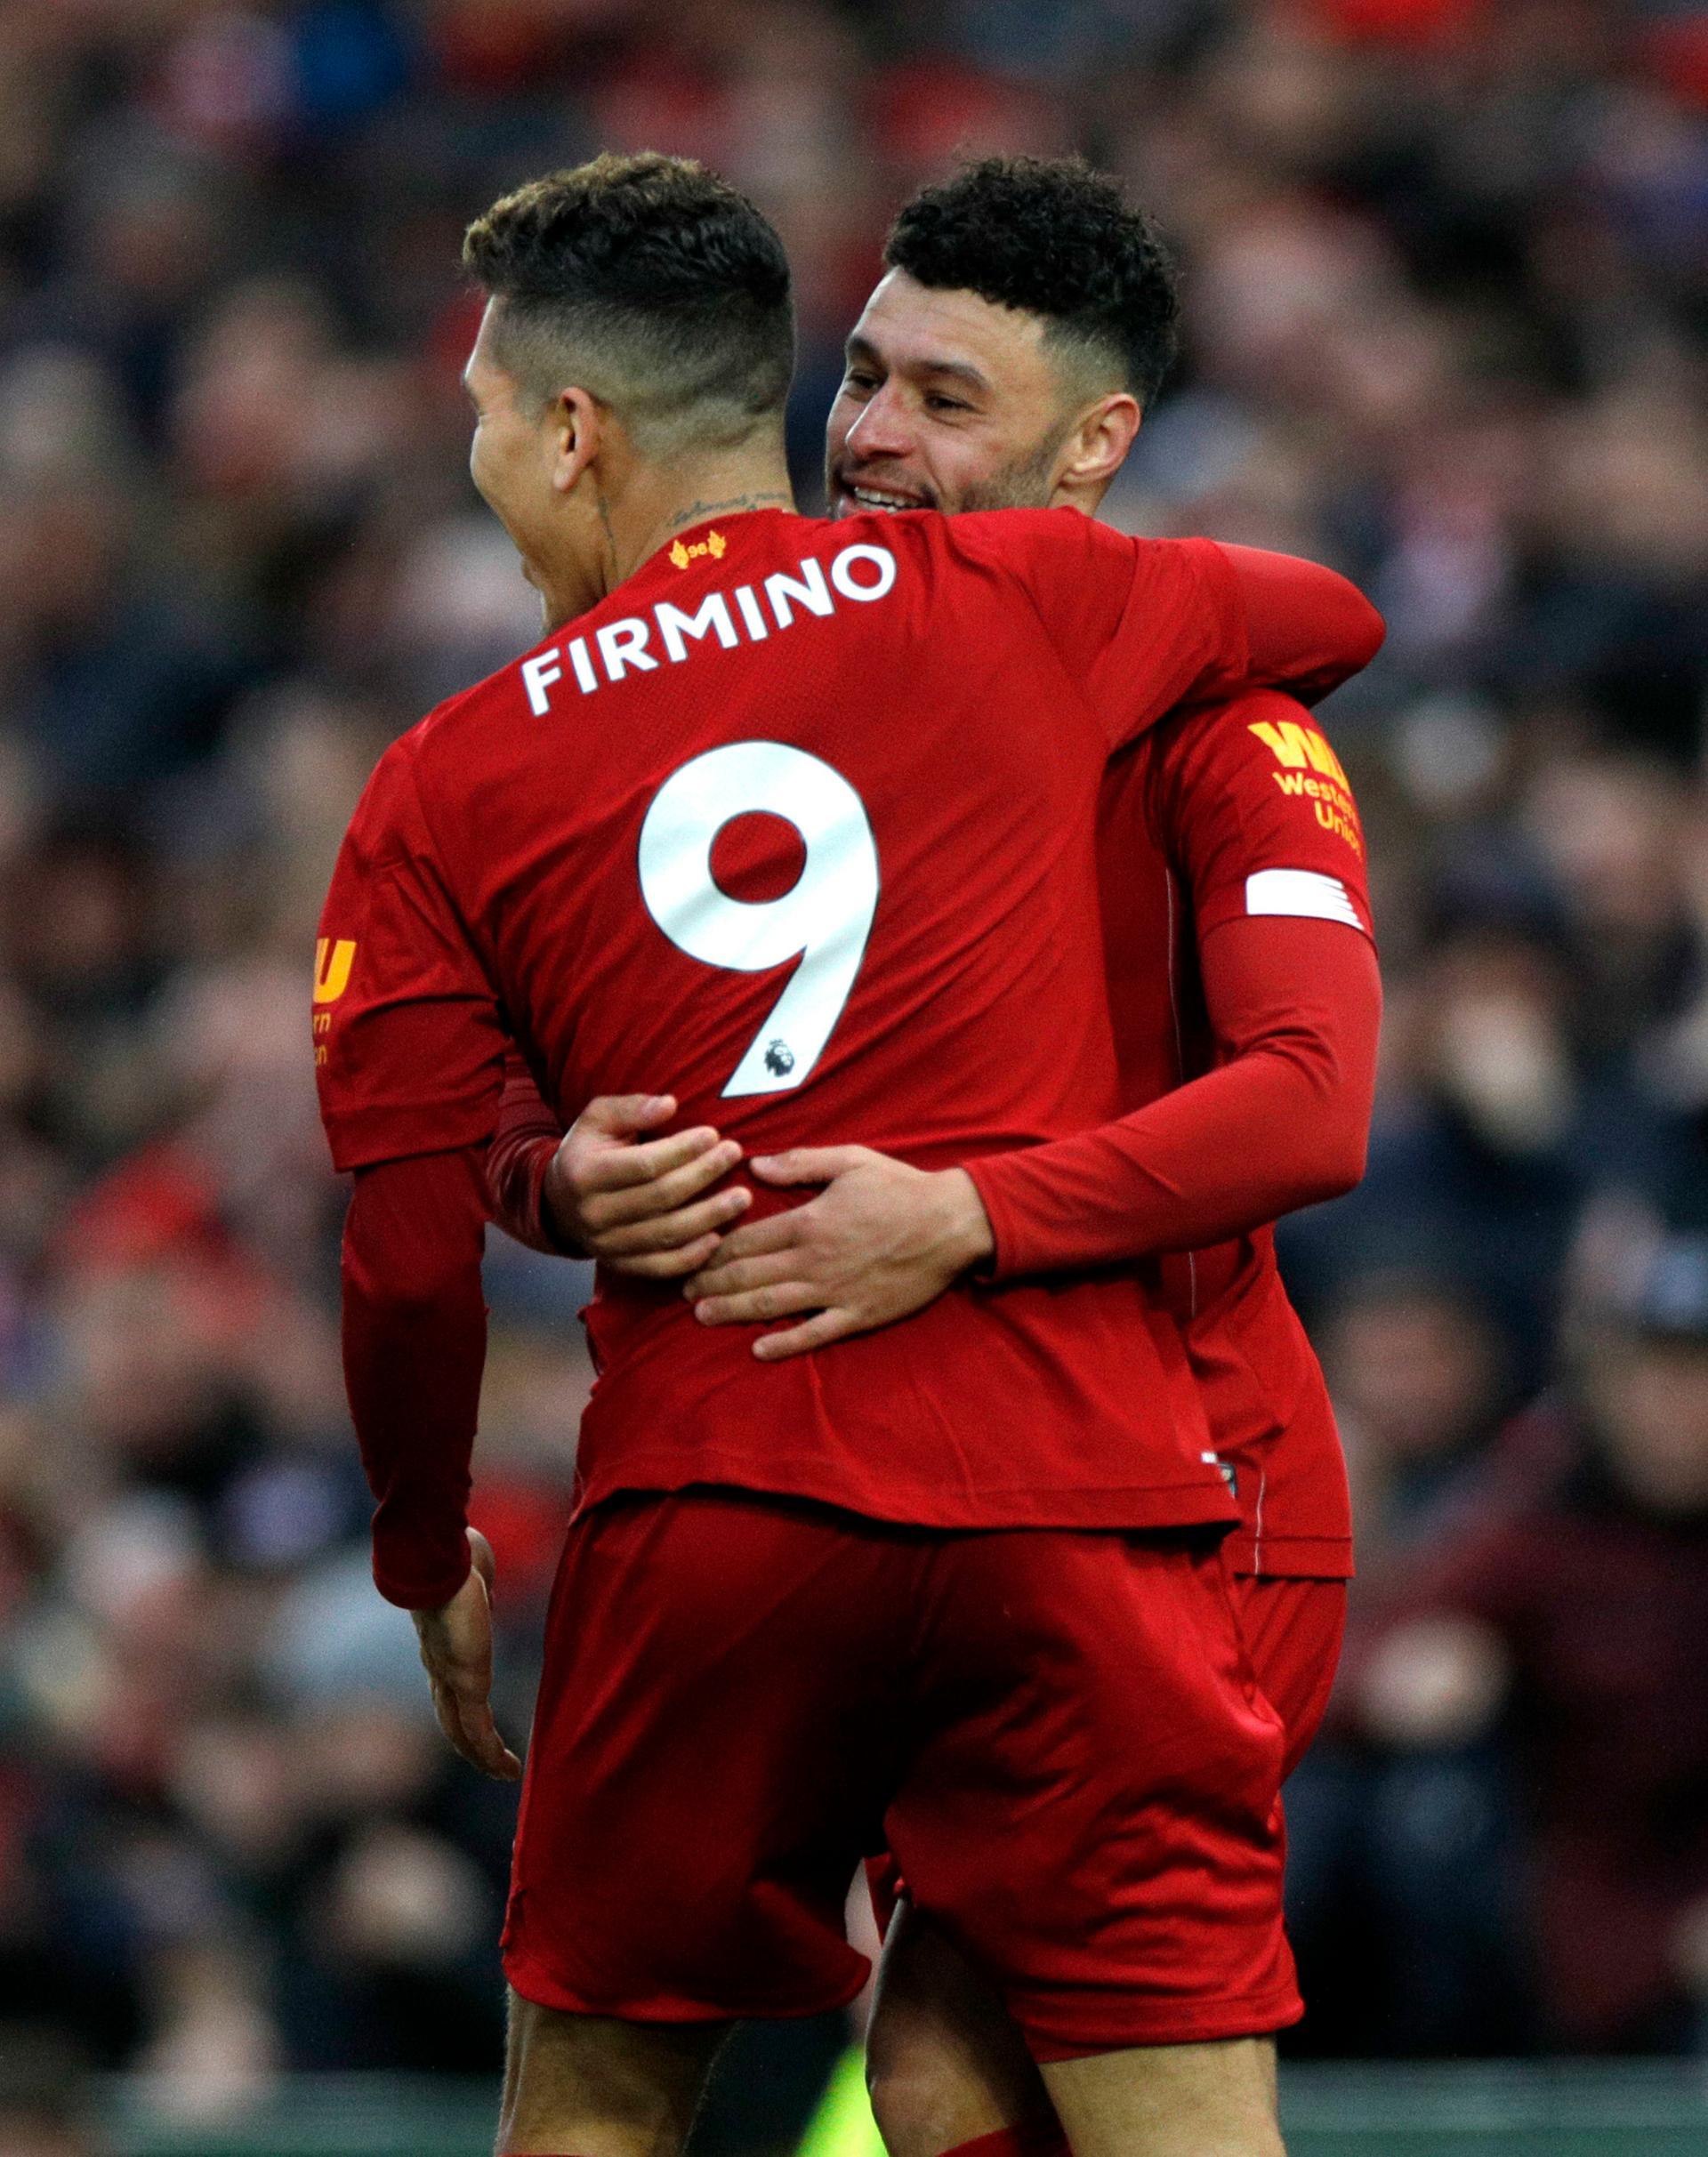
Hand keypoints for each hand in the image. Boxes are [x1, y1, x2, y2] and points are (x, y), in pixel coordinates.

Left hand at [411, 1528, 521, 1780]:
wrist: (441, 1559)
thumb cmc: (458, 1557)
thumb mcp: (475, 1579)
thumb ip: (480, 1591)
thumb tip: (485, 1593)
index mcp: (442, 1644)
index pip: (449, 1688)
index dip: (461, 1710)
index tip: (478, 1724)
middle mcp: (440, 1666)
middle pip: (450, 1717)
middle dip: (468, 1744)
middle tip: (488, 1763)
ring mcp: (450, 1677)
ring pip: (461, 1730)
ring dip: (480, 1756)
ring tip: (502, 1774)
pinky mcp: (467, 1681)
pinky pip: (477, 1727)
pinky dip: (489, 1752)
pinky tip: (504, 1768)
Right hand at [544, 1093, 749, 1277]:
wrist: (559, 1202)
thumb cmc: (588, 1151)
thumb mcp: (596, 1119)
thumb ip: (631, 1108)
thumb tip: (670, 1104)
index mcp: (585, 1174)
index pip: (643, 1165)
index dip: (682, 1150)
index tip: (713, 1135)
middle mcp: (594, 1213)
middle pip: (660, 1198)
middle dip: (703, 1175)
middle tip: (734, 1156)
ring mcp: (606, 1245)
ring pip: (666, 1234)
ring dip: (709, 1216)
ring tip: (742, 1197)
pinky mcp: (620, 1266)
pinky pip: (660, 1267)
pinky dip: (691, 1256)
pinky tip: (718, 1238)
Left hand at [683, 1148, 993, 1358]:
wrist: (952, 1224)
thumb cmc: (901, 1188)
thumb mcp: (851, 1160)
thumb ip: (801, 1162)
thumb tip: (755, 1164)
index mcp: (808, 1221)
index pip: (746, 1239)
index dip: (712, 1249)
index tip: (688, 1254)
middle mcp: (814, 1260)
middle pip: (748, 1274)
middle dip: (710, 1283)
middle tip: (682, 1292)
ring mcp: (834, 1291)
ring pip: (770, 1304)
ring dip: (731, 1311)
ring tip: (701, 1316)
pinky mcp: (857, 1315)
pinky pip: (814, 1334)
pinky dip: (784, 1343)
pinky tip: (758, 1350)